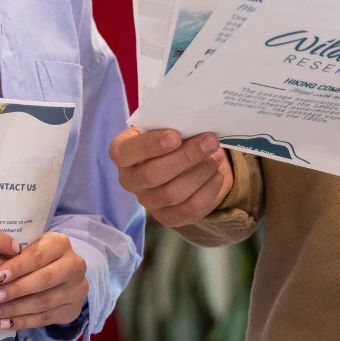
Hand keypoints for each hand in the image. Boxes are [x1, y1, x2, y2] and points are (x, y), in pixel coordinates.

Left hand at [0, 232, 86, 330]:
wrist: (64, 273)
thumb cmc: (37, 257)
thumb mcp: (30, 247)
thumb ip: (14, 254)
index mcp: (61, 244)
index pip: (38, 256)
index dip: (18, 267)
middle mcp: (75, 265)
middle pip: (43, 281)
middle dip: (14, 291)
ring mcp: (77, 289)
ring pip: (43, 302)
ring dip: (14, 309)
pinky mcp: (72, 310)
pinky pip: (45, 319)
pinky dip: (23, 322)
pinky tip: (4, 323)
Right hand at [108, 127, 231, 226]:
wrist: (178, 157)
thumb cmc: (168, 134)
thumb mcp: (164, 123)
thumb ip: (172, 123)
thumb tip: (196, 124)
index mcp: (122, 152)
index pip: (124, 152)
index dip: (149, 145)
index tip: (175, 136)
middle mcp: (129, 180)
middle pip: (153, 175)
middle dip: (186, 157)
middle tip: (210, 142)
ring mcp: (147, 201)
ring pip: (172, 194)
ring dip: (200, 173)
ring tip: (216, 156)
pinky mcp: (167, 217)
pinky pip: (189, 210)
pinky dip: (208, 191)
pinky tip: (218, 175)